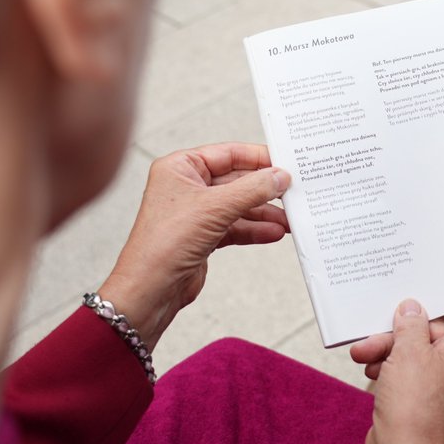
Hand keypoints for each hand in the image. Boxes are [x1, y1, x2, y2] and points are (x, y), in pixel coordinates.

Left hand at [97, 143, 289, 348]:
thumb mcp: (215, 208)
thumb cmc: (164, 243)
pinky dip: (255, 230)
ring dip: (264, 213)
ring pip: (239, 206)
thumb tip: (279, 177)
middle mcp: (187, 187)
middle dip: (265, 190)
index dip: (258, 158)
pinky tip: (274, 233)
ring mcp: (195, 213)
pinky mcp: (203, 236)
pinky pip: (236, 226)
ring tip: (289, 219)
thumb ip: (252, 189)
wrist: (150, 290)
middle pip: (237, 181)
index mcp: (180, 168)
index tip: (285, 164)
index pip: (228, 153)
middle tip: (292, 192)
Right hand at [351, 299, 443, 443]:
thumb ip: (411, 323)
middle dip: (402, 328)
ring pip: (416, 349)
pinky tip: (369, 368)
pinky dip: (388, 366)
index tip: (428, 287)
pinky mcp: (422, 396)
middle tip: (377, 329)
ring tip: (363, 353)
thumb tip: (412, 307)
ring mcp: (441, 381)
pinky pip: (407, 369)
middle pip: (434, 328)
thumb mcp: (408, 352)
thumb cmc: (415, 407)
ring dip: (388, 347)